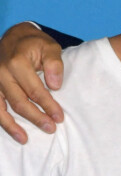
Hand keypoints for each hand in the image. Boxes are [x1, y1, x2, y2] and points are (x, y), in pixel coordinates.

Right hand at [0, 22, 64, 143]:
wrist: (14, 35)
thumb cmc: (35, 43)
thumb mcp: (50, 46)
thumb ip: (54, 64)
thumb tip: (55, 86)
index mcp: (17, 62)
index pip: (35, 90)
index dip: (48, 105)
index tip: (59, 117)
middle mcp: (1, 73)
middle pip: (19, 102)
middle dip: (36, 118)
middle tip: (50, 129)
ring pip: (1, 109)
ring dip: (13, 126)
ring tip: (25, 139)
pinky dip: (2, 121)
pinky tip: (12, 132)